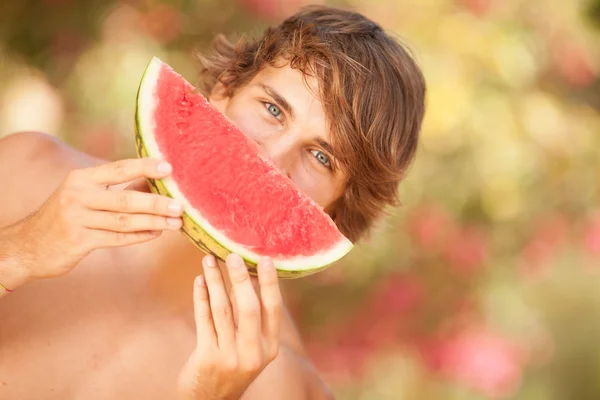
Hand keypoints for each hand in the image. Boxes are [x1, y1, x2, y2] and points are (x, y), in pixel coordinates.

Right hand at [9, 157, 182, 281]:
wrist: (28, 245)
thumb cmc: (66, 215)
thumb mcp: (84, 194)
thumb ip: (117, 188)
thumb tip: (156, 181)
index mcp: (81, 178)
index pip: (118, 169)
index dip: (145, 167)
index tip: (169, 168)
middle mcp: (78, 196)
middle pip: (126, 199)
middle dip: (157, 203)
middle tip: (180, 205)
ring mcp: (77, 219)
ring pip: (125, 221)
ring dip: (154, 222)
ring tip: (175, 222)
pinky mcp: (79, 241)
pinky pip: (117, 238)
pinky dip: (139, 237)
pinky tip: (156, 234)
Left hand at [178, 254, 281, 399]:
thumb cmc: (233, 364)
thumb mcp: (252, 348)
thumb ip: (254, 321)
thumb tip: (250, 277)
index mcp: (270, 347)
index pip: (273, 309)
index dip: (270, 283)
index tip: (265, 260)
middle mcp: (253, 353)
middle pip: (248, 307)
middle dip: (239, 278)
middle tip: (232, 254)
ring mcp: (230, 357)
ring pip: (222, 310)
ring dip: (215, 281)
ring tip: (209, 260)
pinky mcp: (207, 358)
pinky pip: (203, 320)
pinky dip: (201, 297)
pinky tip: (199, 281)